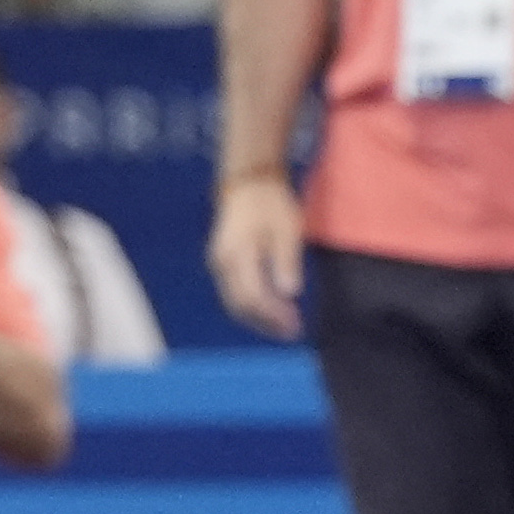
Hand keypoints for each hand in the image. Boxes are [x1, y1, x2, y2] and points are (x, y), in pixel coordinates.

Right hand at [209, 174, 309, 338]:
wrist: (248, 182)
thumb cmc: (271, 204)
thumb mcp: (286, 229)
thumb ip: (286, 261)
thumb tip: (289, 293)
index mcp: (238, 253)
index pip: (253, 296)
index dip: (273, 316)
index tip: (295, 325)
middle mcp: (222, 262)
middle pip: (240, 305)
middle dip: (266, 323)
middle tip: (291, 331)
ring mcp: (218, 263)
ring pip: (234, 302)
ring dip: (258, 318)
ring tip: (283, 326)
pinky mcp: (221, 262)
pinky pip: (233, 292)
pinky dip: (251, 306)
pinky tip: (270, 309)